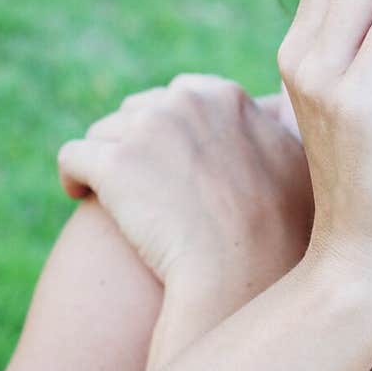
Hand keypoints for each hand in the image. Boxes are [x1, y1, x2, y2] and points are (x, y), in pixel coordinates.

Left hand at [57, 75, 313, 290]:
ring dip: (106, 162)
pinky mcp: (113, 164)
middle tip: (143, 187)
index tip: (172, 164)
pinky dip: (74, 177)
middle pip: (138, 110)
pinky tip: (81, 198)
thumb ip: (280, 129)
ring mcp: (147, 129)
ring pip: (103, 132)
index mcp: (225, 98)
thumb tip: (277, 109)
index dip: (172, 132)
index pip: (182, 96)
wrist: (243, 274)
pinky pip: (72, 157)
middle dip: (136, 145)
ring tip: (114, 199)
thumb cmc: (278, 233)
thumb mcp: (299, 167)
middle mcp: (185, 102)